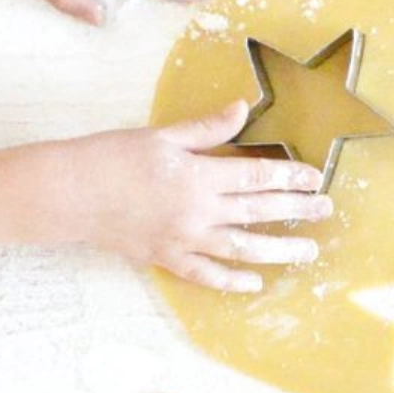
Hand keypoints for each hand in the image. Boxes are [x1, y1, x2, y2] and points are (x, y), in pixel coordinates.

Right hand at [61, 100, 332, 291]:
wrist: (67, 194)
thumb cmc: (111, 157)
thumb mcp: (163, 135)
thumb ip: (208, 128)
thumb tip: (243, 108)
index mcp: (200, 176)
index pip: (259, 177)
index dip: (291, 177)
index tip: (316, 178)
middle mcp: (199, 212)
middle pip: (260, 212)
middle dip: (298, 211)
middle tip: (326, 210)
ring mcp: (184, 240)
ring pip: (243, 249)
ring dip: (279, 250)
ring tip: (307, 251)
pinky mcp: (166, 258)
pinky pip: (206, 275)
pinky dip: (232, 282)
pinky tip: (255, 284)